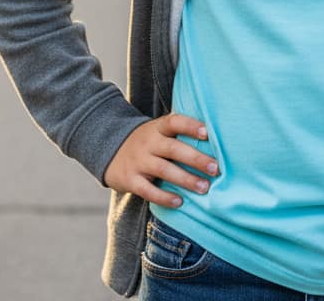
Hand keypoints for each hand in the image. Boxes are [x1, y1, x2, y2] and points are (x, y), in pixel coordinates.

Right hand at [103, 112, 217, 206]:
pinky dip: (164, 197)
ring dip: (186, 179)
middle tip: (215, 168)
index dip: (190, 126)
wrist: (108, 149)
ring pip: (164, 170)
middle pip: (173, 149)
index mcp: (157, 128)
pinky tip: (180, 201)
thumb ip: (178, 134)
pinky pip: (148, 190)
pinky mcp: (130, 179)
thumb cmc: (147, 142)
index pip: (174, 122)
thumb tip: (215, 139)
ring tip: (204, 187)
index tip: (207, 133)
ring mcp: (138, 161)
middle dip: (196, 159)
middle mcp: (148, 142)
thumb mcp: (157, 131)